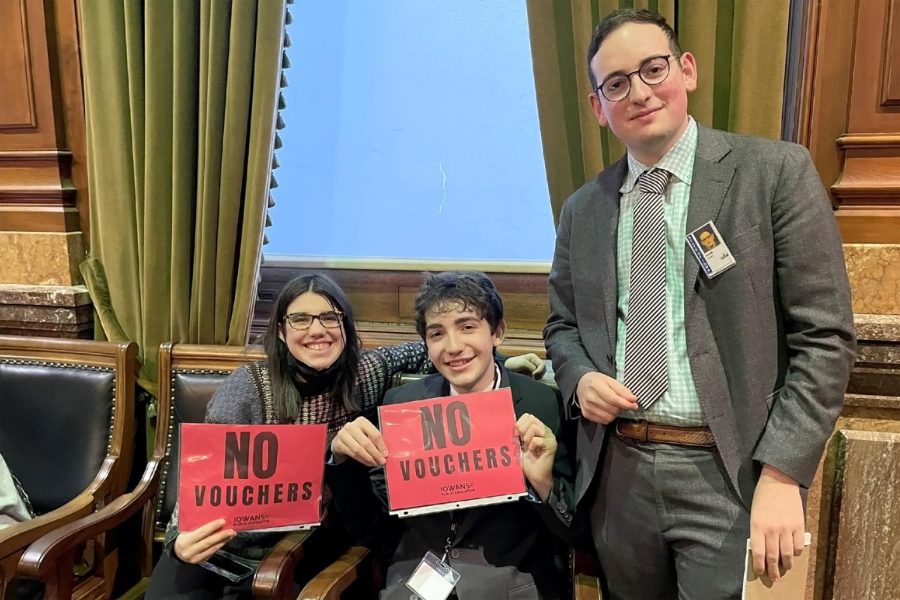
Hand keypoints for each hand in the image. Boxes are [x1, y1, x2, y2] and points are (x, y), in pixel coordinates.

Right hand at [174, 518, 235, 563]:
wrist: (177, 553)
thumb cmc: (182, 538)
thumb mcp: (185, 531)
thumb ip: (195, 526)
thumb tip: (211, 516)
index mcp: (185, 541)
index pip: (201, 533)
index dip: (213, 527)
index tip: (223, 521)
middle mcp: (190, 551)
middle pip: (209, 542)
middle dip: (221, 535)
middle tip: (232, 530)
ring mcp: (196, 558)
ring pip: (212, 549)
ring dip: (223, 541)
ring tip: (231, 534)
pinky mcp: (200, 561)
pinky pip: (212, 553)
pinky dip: (219, 546)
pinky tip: (225, 541)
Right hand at [331, 416, 387, 465]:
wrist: (342, 438)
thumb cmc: (358, 436)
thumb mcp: (367, 434)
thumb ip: (375, 440)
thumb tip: (384, 452)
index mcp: (362, 421)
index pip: (374, 434)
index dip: (381, 446)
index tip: (385, 454)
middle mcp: (351, 426)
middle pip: (366, 442)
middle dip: (375, 454)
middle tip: (381, 461)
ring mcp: (343, 434)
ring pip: (359, 449)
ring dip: (368, 458)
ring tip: (374, 463)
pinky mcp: (338, 443)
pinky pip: (352, 454)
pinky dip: (361, 460)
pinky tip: (367, 462)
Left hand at [505, 353, 545, 378]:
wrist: (506, 369)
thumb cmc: (513, 364)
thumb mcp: (523, 363)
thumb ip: (532, 367)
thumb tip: (536, 373)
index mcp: (533, 357)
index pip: (542, 364)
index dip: (539, 370)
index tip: (533, 374)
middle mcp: (534, 362)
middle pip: (543, 370)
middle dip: (539, 374)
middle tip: (532, 377)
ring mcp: (533, 368)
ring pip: (541, 374)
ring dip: (537, 377)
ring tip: (531, 378)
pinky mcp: (531, 374)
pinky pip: (537, 378)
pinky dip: (535, 379)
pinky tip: (530, 380)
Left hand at [515, 413, 556, 500]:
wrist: (535, 476)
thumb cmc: (527, 460)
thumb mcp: (520, 443)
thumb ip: (518, 433)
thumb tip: (510, 424)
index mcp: (538, 428)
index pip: (528, 416)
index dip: (519, 423)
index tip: (516, 435)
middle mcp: (545, 430)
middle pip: (531, 418)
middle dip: (522, 429)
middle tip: (522, 441)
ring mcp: (549, 437)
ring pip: (535, 427)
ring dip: (527, 438)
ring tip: (527, 447)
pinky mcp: (551, 445)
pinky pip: (537, 440)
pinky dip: (531, 446)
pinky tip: (532, 452)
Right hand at [575, 372, 637, 423]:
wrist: (581, 384)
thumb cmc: (597, 381)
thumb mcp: (610, 380)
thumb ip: (622, 390)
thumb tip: (633, 399)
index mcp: (595, 386)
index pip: (614, 399)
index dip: (626, 404)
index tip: (634, 404)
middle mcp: (589, 398)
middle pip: (612, 409)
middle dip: (621, 407)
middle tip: (622, 403)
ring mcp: (587, 407)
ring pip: (609, 417)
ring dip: (615, 413)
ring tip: (613, 405)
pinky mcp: (586, 414)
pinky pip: (603, 421)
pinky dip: (608, 417)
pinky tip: (607, 409)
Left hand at [750, 465, 804, 581]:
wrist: (778, 481)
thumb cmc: (763, 497)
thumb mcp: (754, 514)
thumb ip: (758, 532)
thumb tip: (763, 550)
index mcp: (757, 526)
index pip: (758, 552)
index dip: (760, 565)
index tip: (761, 572)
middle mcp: (771, 529)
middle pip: (773, 556)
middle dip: (773, 570)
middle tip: (774, 578)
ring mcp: (786, 528)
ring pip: (787, 554)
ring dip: (786, 564)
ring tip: (785, 568)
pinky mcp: (799, 525)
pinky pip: (799, 545)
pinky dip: (797, 553)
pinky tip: (794, 554)